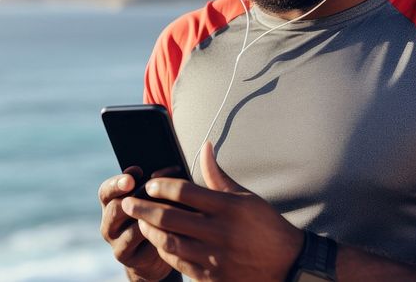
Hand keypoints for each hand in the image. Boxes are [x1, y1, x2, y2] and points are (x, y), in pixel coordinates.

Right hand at [99, 166, 172, 280]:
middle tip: (151, 193)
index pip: (105, 191)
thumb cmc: (153, 219)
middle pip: (114, 208)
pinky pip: (143, 246)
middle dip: (134, 199)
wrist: (154, 255)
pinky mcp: (128, 258)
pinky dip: (157, 236)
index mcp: (110, 203)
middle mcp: (109, 223)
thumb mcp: (149, 200)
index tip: (132, 178)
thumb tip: (162, 172)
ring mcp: (116, 242)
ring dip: (150, 219)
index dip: (116, 183)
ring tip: (168, 211)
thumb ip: (150, 185)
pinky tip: (171, 229)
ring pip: (131, 229)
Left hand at [121, 141, 304, 281]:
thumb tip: (204, 146)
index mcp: (227, 207)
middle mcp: (219, 232)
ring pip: (169, 242)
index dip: (160, 185)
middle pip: (169, 217)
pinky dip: (164, 250)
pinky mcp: (212, 277)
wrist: (288, 265)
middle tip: (128, 202)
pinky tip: (159, 241)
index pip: (183, 191)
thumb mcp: (245, 197)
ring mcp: (215, 257)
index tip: (149, 184)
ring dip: (149, 230)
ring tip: (140, 222)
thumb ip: (217, 174)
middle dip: (142, 208)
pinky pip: (178, 263)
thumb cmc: (265, 226)